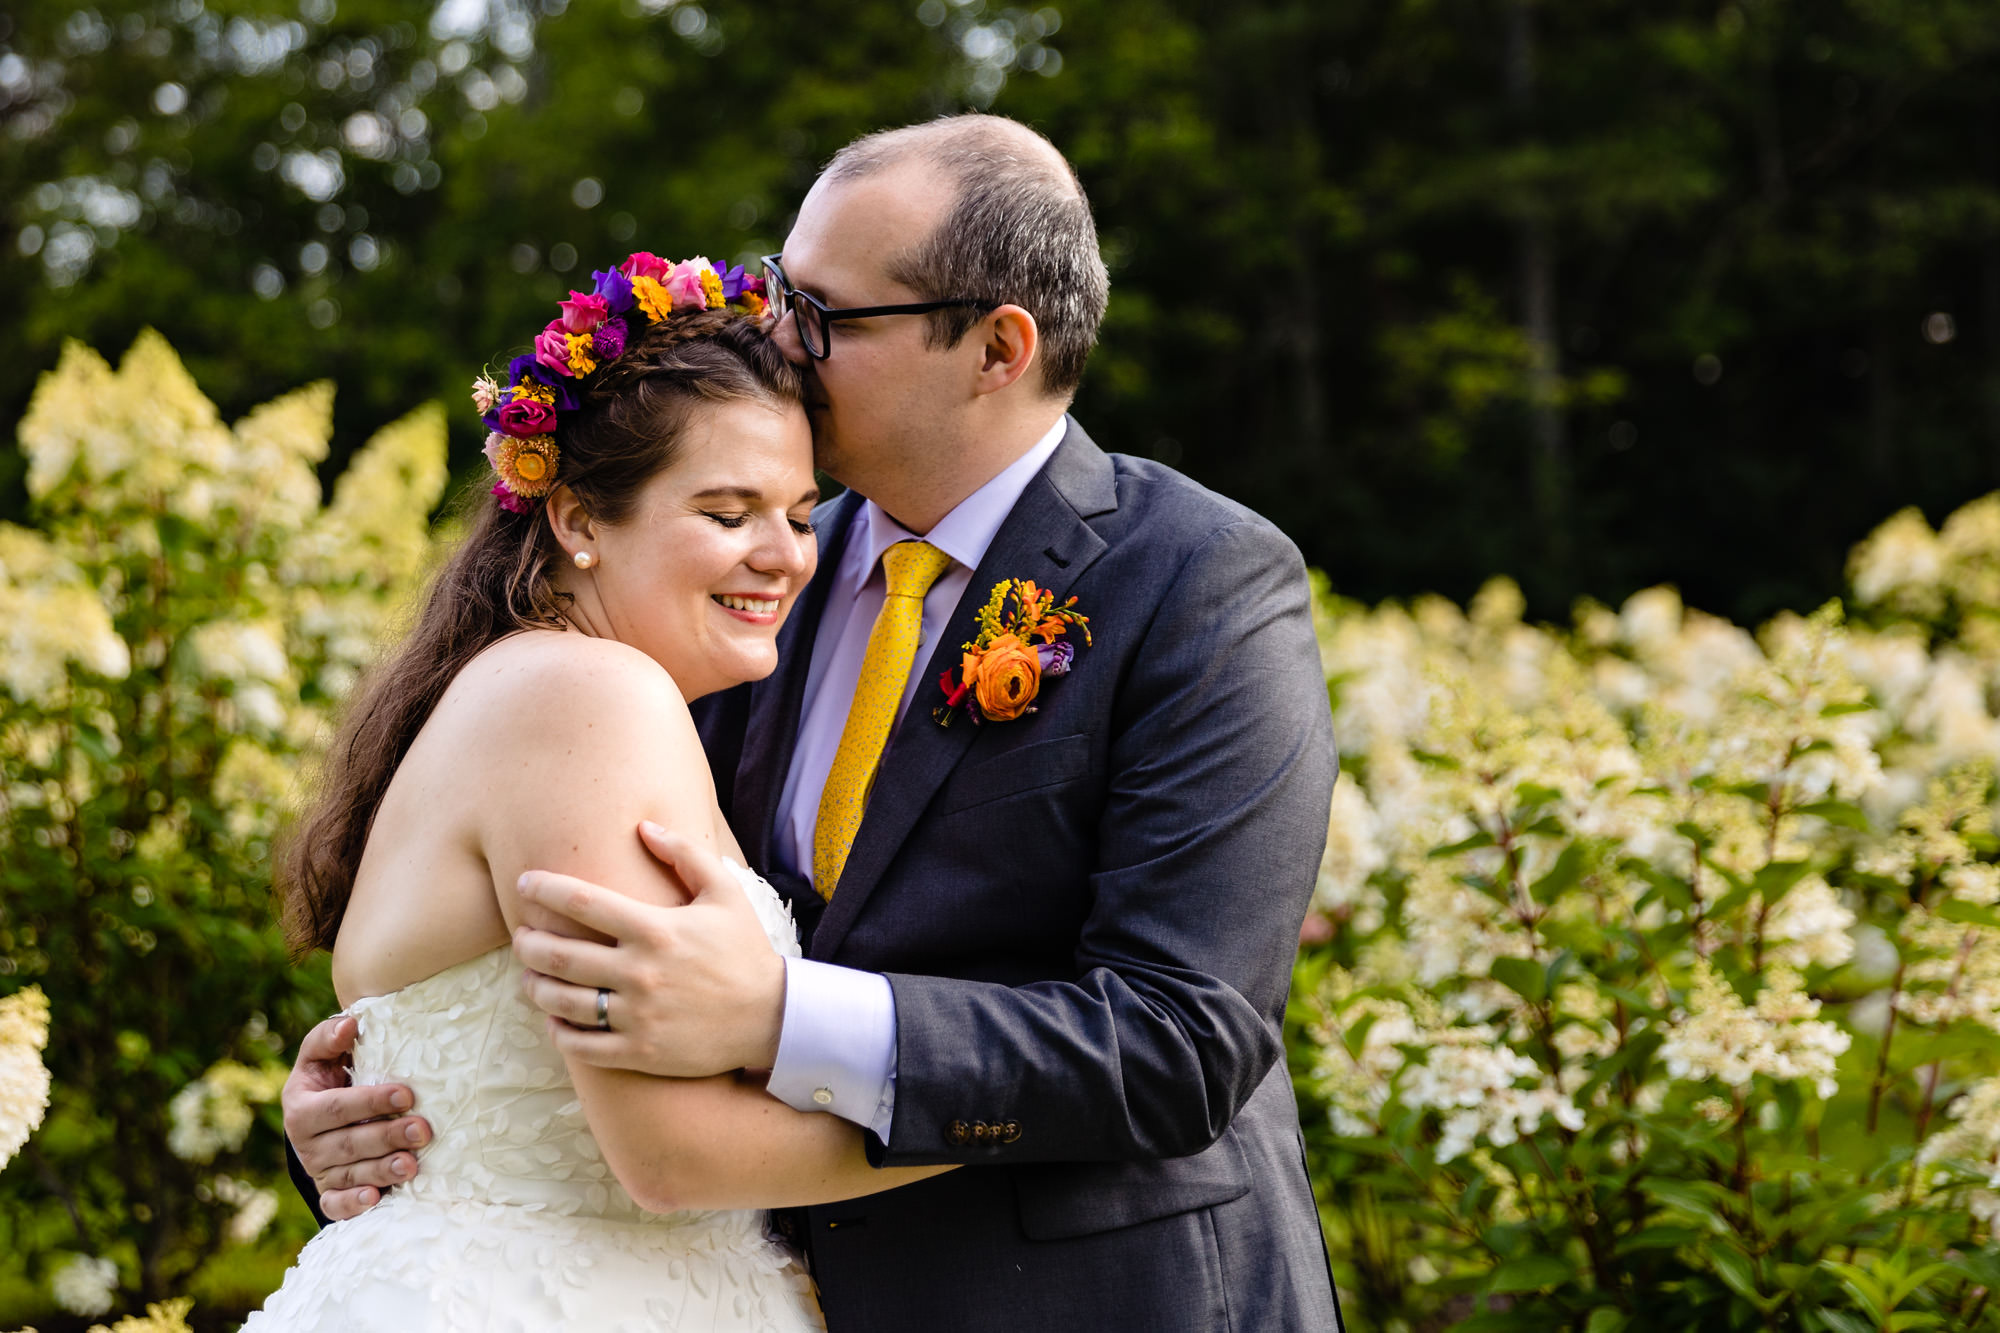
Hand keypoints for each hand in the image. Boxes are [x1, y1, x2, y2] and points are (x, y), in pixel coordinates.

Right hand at [282, 1014, 431, 1220]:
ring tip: (412, 1165)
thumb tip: (350, 1023)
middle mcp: (307, 1144)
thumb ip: (329, 1037)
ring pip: (351, 1174)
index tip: (406, 1095)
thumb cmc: (329, 1077)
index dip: (370, 1101)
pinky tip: (376, 1198)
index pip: (337, 1106)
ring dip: (382, 1171)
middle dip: (387, 1137)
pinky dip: (353, 1205)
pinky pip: (335, 1206)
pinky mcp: (329, 1193)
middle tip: (423, 1130)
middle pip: (349, 1143)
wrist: (320, 1117)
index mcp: (302, 1108)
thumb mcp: (320, 1056)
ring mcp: (318, 1171)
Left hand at [513, 824, 787, 1077]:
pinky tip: (555, 1020)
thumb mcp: (725, 892)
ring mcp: (638, 1016)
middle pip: (561, 955)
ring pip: (563, 1002)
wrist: (771, 1017)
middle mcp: (641, 972)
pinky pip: (582, 1045)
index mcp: (657, 929)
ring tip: (529, 977)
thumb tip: (643, 828)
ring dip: (535, 987)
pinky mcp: (640, 1052)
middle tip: (520, 936)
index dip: (545, 889)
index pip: (583, 903)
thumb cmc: (744, 950)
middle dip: (528, 943)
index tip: (524, 883)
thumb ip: (685, 854)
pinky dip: (559, 1032)